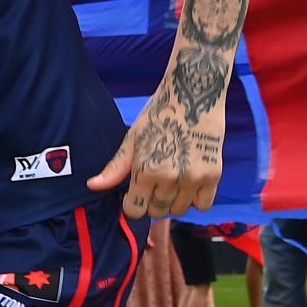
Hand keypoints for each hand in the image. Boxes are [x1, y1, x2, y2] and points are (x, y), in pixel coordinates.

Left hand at [89, 84, 221, 219]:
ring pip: (179, 210)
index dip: (133, 203)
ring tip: (173, 179)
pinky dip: (195, 198)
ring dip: (174, 201)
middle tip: (155, 182)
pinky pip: (203, 205)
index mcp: (147, 170)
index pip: (135, 210)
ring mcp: (194, 178)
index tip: (137, 192)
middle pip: (156, 212)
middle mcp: (171, 178)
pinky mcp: (214, 175)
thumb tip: (92, 186)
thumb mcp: (133, 139)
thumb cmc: (160, 114)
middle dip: (152, 201)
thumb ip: (115, 168)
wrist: (194, 94)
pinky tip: (189, 182)